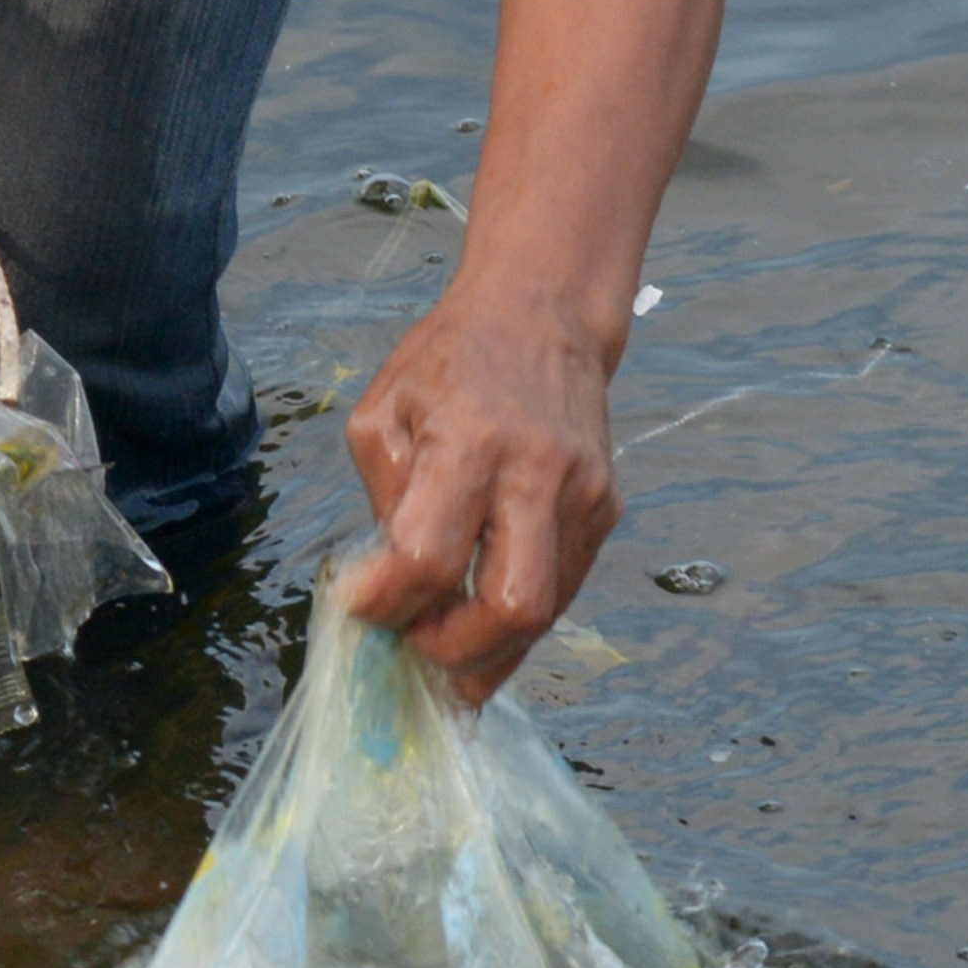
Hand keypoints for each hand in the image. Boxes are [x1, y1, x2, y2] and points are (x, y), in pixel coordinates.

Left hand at [340, 276, 620, 703]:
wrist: (543, 315)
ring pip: (547, 611)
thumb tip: (387, 580)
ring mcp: (583, 496)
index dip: (390, 601)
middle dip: (456, 649)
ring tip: (443, 652)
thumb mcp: (383, 408)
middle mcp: (537, 473)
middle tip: (414, 649)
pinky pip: (564, 589)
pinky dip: (519, 621)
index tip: (360, 609)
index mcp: (469, 441)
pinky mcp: (606, 509)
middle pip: (512, 605)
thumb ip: (383, 494)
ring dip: (491, 650)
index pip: (430, 554)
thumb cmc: (449, 360)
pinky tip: (482, 622)